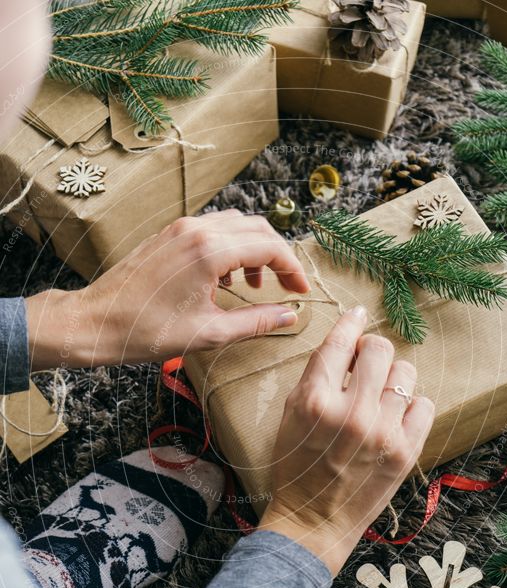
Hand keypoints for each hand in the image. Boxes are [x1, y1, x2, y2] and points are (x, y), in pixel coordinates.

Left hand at [25, 210, 309, 370]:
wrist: (97, 321)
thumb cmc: (147, 331)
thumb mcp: (209, 333)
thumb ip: (256, 322)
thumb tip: (289, 315)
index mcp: (210, 252)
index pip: (270, 246)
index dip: (293, 268)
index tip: (300, 291)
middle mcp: (197, 230)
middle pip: (257, 228)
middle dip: (278, 256)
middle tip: (286, 286)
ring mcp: (181, 228)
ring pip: (235, 225)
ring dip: (254, 250)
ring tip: (254, 284)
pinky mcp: (169, 234)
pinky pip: (213, 229)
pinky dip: (231, 247)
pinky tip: (225, 278)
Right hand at [260, 307, 434, 575]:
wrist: (312, 521)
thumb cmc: (295, 469)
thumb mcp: (290, 417)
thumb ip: (315, 378)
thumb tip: (346, 343)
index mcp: (314, 400)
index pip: (339, 343)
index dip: (351, 322)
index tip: (358, 315)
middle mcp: (351, 412)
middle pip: (379, 349)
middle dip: (372, 351)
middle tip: (366, 364)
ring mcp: (382, 432)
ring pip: (406, 373)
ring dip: (392, 378)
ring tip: (380, 395)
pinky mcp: (405, 451)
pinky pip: (424, 405)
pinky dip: (411, 406)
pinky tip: (394, 417)